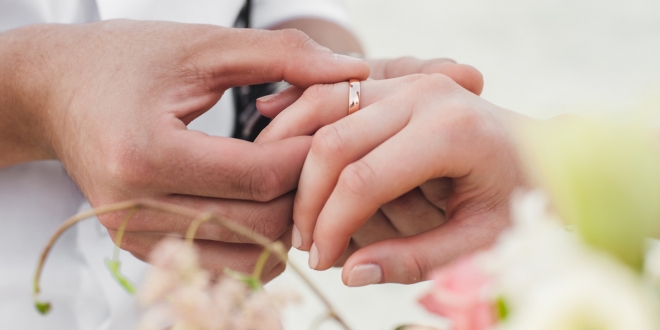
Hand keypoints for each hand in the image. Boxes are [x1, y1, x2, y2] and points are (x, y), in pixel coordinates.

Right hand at [0, 20, 368, 280]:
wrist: (55, 92)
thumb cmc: (125, 60)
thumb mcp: (202, 46)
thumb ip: (283, 56)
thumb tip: (354, 71)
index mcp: (148, 154)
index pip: (260, 177)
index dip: (309, 157)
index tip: (329, 131)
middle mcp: (136, 208)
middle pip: (260, 226)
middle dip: (303, 194)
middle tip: (318, 159)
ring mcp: (135, 236)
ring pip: (247, 257)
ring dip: (284, 225)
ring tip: (292, 180)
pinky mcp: (139, 247)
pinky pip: (220, 261)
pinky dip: (254, 238)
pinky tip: (261, 201)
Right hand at [257, 74, 529, 284]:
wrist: (544, 154)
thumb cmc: (521, 199)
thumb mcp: (480, 241)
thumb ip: (416, 259)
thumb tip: (350, 274)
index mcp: (450, 131)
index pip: (363, 179)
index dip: (331, 225)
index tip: (321, 260)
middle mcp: (424, 94)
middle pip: (333, 141)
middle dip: (308, 198)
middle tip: (304, 242)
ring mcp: (408, 81)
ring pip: (321, 107)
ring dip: (294, 155)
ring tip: (289, 205)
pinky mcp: (396, 81)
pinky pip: (333, 94)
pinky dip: (302, 123)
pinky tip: (288, 155)